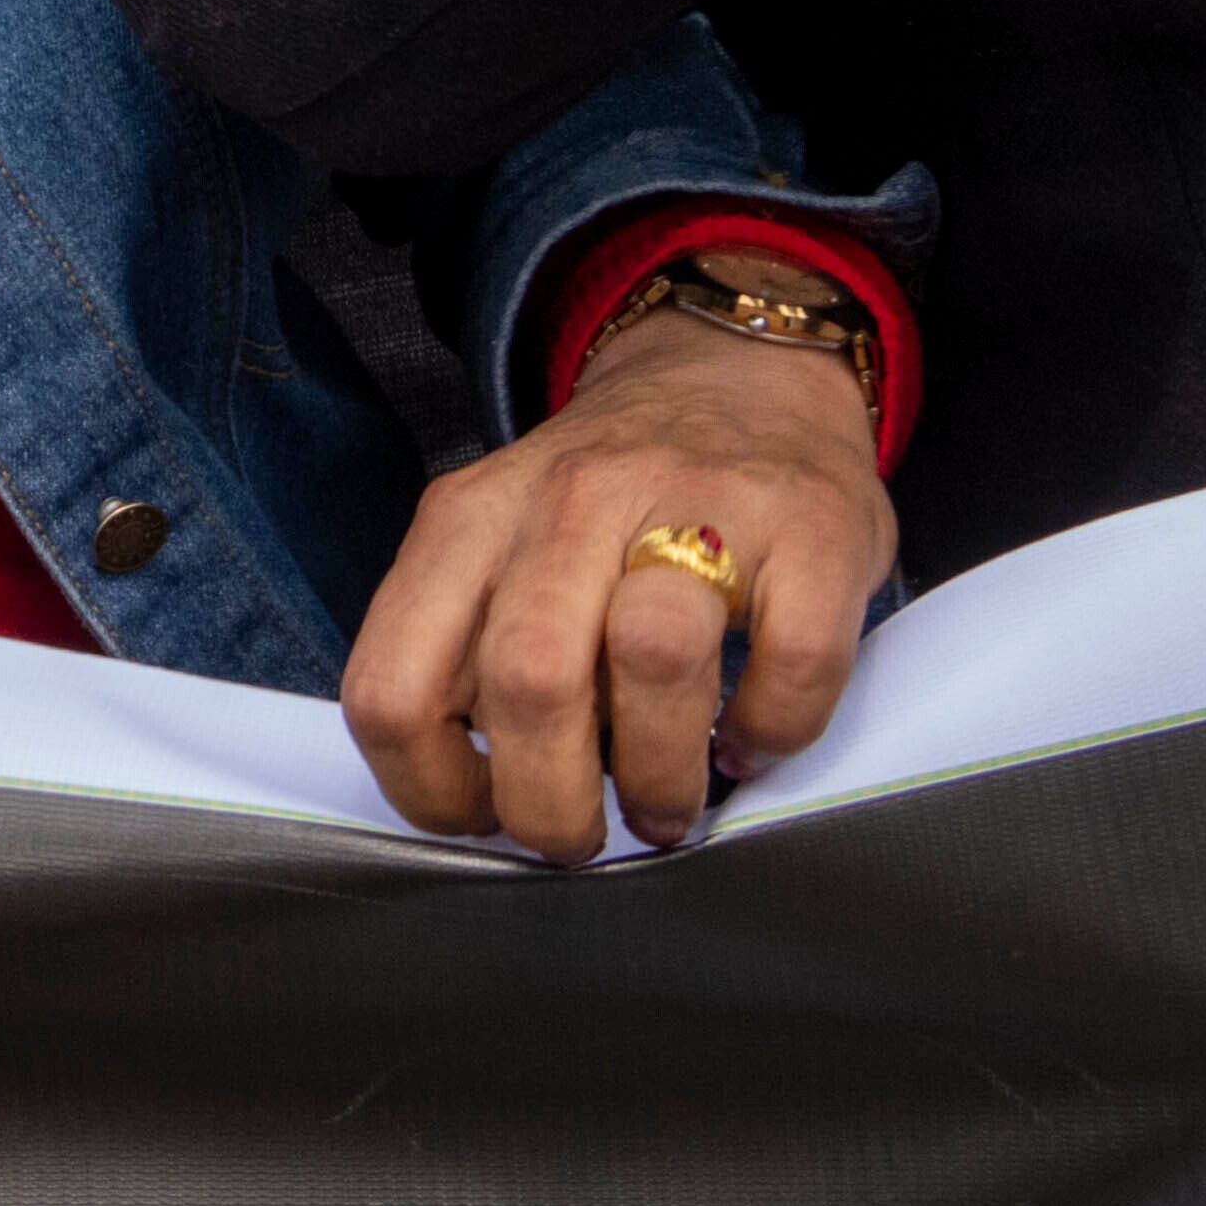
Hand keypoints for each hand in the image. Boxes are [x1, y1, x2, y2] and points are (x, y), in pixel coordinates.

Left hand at [337, 285, 896, 858]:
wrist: (738, 367)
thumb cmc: (612, 500)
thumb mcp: (501, 539)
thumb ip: (466, 644)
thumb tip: (470, 801)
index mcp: (472, 517)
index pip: (394, 683)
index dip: (427, 787)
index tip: (476, 818)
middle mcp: (573, 496)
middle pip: (528, 680)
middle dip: (550, 804)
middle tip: (581, 838)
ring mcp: (697, 499)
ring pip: (653, 658)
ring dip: (658, 776)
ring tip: (666, 808)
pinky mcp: (811, 524)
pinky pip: (790, 661)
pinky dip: (771, 731)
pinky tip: (751, 739)